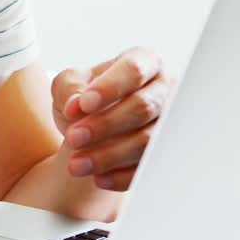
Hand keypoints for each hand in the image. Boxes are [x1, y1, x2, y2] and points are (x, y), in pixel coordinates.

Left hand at [51, 47, 173, 191]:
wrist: (92, 125)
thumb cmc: (84, 95)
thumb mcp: (69, 84)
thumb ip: (69, 88)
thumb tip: (77, 103)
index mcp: (145, 61)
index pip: (133, 70)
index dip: (109, 88)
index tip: (83, 105)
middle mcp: (164, 89)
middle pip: (143, 106)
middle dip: (105, 125)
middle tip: (73, 138)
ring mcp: (170, 122)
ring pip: (148, 140)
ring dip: (110, 155)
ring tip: (76, 164)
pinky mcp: (167, 152)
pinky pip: (150, 167)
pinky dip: (122, 176)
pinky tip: (97, 178)